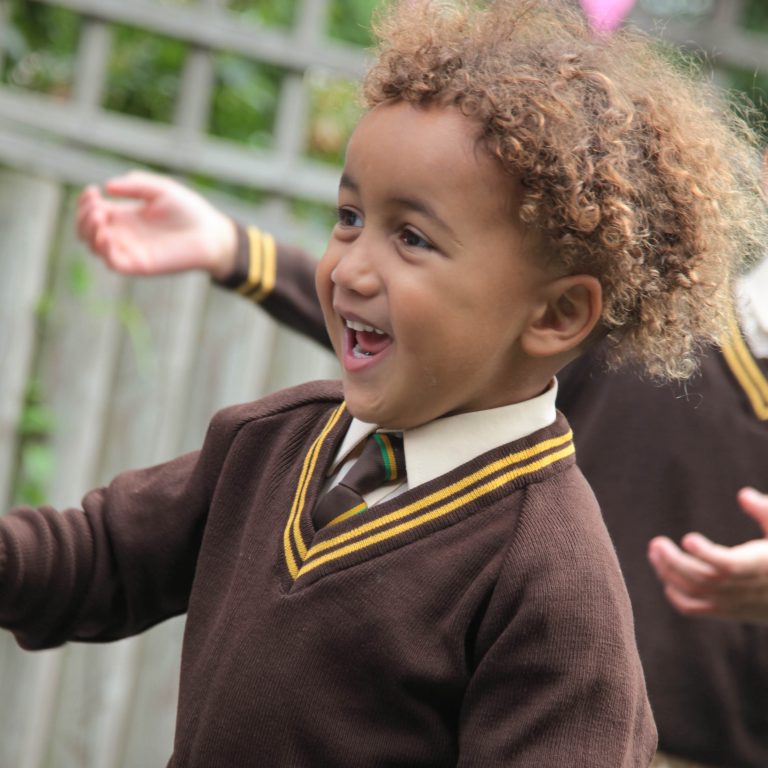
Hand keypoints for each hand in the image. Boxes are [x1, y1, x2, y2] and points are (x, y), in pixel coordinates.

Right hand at [76, 170, 237, 279]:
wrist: (211, 234)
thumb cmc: (189, 210)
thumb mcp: (160, 189)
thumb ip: (135, 185)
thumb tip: (107, 188)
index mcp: (126, 216)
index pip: (93, 212)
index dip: (84, 202)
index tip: (92, 190)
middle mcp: (124, 234)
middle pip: (87, 230)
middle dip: (82, 216)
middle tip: (95, 205)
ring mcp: (130, 250)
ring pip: (94, 247)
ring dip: (88, 231)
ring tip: (99, 216)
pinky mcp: (140, 265)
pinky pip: (113, 262)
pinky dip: (103, 250)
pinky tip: (106, 234)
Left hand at [647, 487, 767, 624]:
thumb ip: (765, 511)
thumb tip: (743, 494)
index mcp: (759, 566)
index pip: (730, 565)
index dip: (707, 553)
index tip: (688, 539)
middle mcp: (745, 588)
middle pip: (703, 578)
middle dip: (675, 561)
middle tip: (656, 543)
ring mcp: (734, 602)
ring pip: (695, 592)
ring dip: (669, 573)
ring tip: (655, 552)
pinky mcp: (728, 611)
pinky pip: (696, 610)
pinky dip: (677, 598)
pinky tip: (666, 580)